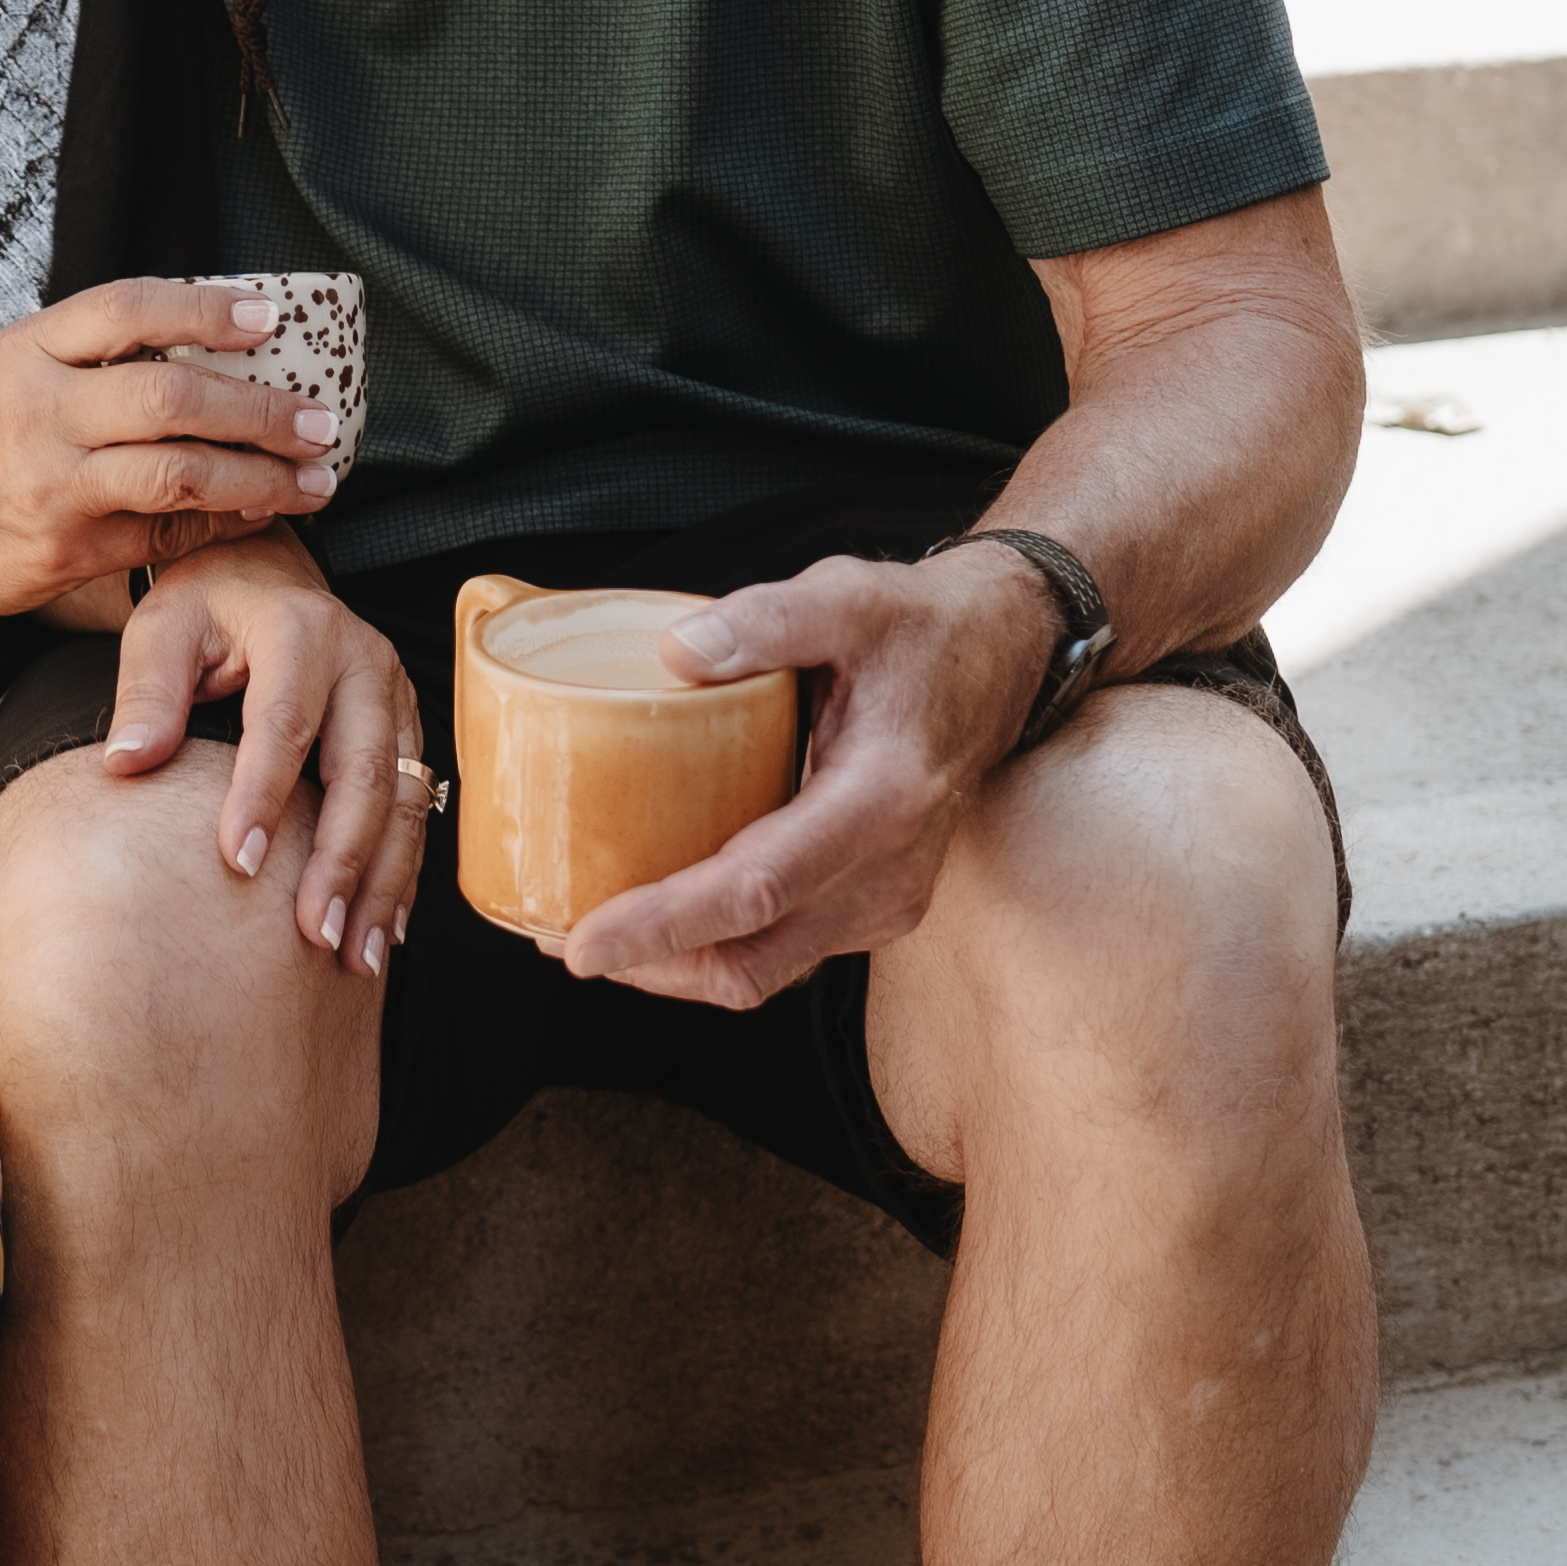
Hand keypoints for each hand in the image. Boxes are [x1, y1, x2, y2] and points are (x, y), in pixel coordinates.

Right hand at [0, 281, 346, 619]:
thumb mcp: (22, 371)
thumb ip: (101, 355)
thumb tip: (229, 346)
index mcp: (30, 349)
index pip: (129, 308)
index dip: (206, 309)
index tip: (268, 320)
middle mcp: (38, 410)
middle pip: (171, 396)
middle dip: (260, 410)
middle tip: (319, 421)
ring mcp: (52, 483)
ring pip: (181, 473)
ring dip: (262, 477)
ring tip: (313, 478)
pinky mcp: (67, 548)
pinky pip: (168, 531)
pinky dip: (227, 521)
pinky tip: (263, 513)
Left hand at [97, 534, 430, 976]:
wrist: (262, 574)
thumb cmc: (204, 607)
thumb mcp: (161, 630)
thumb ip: (145, 693)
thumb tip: (125, 764)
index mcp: (299, 630)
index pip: (284, 723)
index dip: (263, 795)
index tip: (237, 864)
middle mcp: (362, 660)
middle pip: (363, 771)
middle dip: (342, 860)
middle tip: (312, 934)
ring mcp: (394, 696)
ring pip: (403, 798)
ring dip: (382, 882)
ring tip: (355, 956)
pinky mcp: (405, 727)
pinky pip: (416, 805)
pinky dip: (400, 871)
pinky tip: (383, 929)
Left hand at [557, 549, 1057, 1008]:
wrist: (1001, 656)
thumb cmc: (924, 629)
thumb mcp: (850, 597)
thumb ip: (767, 619)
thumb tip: (677, 652)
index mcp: (881, 801)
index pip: (755, 889)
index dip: (664, 925)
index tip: (588, 943)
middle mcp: (890, 870)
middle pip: (753, 957)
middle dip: (653, 966)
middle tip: (564, 940)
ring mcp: (889, 898)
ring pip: (768, 968)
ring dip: (681, 965)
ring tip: (601, 934)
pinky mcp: (878, 904)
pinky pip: (787, 949)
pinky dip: (720, 946)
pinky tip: (668, 912)